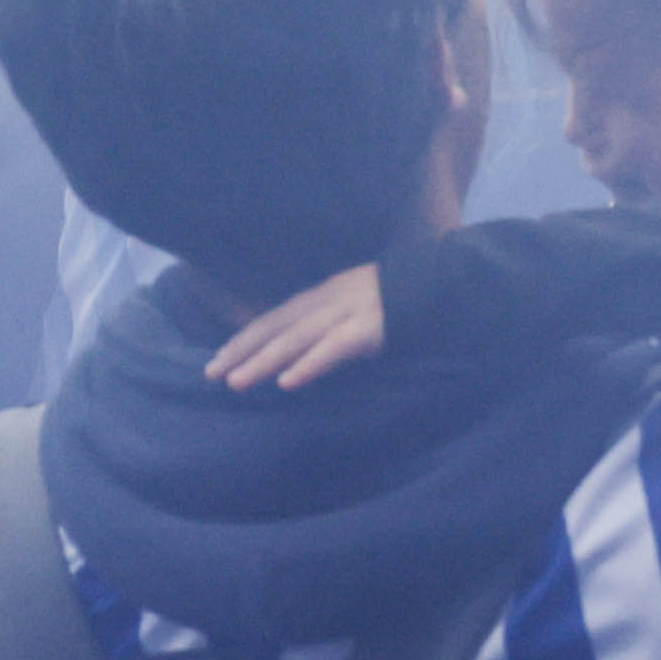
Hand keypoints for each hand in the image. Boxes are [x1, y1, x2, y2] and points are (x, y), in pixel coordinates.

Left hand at [208, 261, 388, 391]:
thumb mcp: (359, 304)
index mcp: (325, 294)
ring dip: (263, 360)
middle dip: (242, 350)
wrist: (449, 277)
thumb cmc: (406, 297)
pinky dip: (310, 364)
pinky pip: (334, 348)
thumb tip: (306, 350)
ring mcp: (349, 311)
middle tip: (210, 374)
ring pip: (296, 339)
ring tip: (236, 382)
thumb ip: (333, 322)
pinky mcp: (371, 328)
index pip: (275, 318)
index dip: (244, 338)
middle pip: (276, 327)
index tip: (216, 360)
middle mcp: (329, 300)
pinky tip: (288, 382)